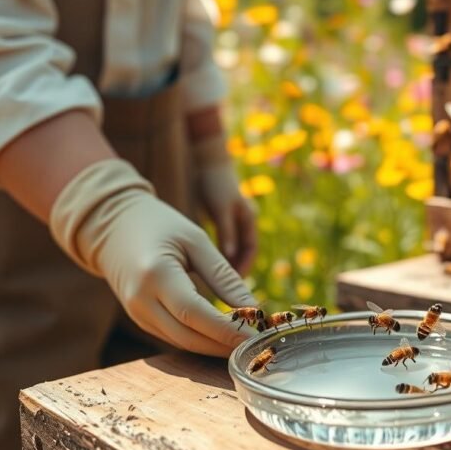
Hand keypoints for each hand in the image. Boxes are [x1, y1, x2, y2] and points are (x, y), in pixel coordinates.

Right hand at [50, 159, 257, 356]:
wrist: (114, 227)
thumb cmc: (161, 226)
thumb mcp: (196, 241)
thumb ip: (224, 276)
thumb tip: (253, 308)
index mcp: (156, 275)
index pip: (195, 313)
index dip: (226, 330)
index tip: (256, 335)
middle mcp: (141, 300)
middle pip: (188, 336)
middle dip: (224, 345)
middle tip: (257, 344)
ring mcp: (136, 314)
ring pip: (181, 343)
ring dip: (213, 347)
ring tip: (245, 342)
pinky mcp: (140, 319)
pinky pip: (174, 337)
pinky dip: (199, 340)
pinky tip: (222, 336)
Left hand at [190, 135, 257, 275]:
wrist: (206, 161)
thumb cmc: (214, 182)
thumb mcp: (221, 207)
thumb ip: (226, 231)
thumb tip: (230, 258)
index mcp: (248, 218)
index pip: (250, 250)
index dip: (244, 267)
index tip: (232, 284)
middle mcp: (244, 221)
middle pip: (242, 252)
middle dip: (234, 270)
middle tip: (221, 288)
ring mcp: (233, 220)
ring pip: (231, 249)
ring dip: (224, 264)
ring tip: (210, 280)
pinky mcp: (221, 218)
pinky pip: (221, 243)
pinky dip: (215, 255)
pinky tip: (200, 264)